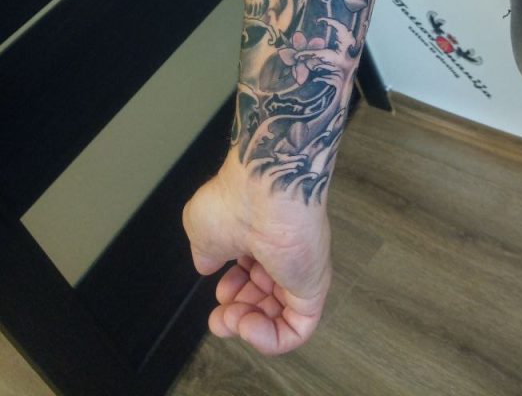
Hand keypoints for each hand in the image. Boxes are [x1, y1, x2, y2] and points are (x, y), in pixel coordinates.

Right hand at [182, 158, 331, 354]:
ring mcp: (299, 271)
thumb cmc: (234, 200)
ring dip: (248, 328)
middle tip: (221, 318)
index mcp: (260, 238)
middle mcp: (283, 254)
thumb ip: (205, 253)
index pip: (250, 277)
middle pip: (264, 300)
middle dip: (236, 315)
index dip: (231, 294)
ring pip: (279, 318)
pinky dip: (270, 339)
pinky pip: (298, 329)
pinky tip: (247, 326)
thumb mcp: (202, 230)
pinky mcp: (313, 288)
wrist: (263, 188)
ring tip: (233, 319)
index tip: (218, 295)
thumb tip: (206, 265)